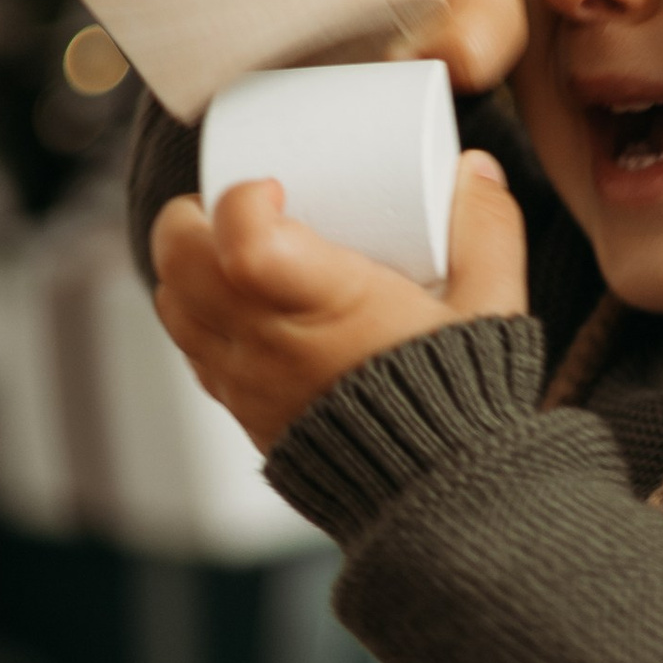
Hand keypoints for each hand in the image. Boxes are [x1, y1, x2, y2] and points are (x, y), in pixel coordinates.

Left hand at [150, 149, 528, 452]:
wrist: (437, 494)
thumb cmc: (462, 401)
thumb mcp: (491, 309)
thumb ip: (487, 232)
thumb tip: (476, 168)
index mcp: (326, 307)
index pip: (242, 241)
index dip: (242, 197)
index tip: (276, 185)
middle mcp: (268, 342)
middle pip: (179, 260)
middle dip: (196, 215)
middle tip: (244, 204)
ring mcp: (245, 379)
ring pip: (171, 302)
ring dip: (191, 265)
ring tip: (239, 251)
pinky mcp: (239, 407)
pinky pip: (190, 347)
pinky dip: (200, 314)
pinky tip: (247, 305)